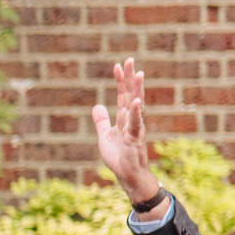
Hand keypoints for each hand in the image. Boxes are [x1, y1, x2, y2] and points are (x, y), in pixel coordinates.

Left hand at [92, 55, 162, 205]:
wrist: (127, 174)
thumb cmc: (119, 156)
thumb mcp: (105, 135)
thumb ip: (102, 121)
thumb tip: (96, 106)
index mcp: (125, 117)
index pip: (123, 95)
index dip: (120, 81)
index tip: (117, 65)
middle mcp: (132, 119)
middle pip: (131, 94)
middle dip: (130, 78)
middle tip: (129, 60)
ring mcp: (135, 128)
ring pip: (136, 105)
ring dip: (137, 90)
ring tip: (138, 74)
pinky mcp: (134, 139)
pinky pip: (135, 123)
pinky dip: (136, 112)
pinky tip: (136, 101)